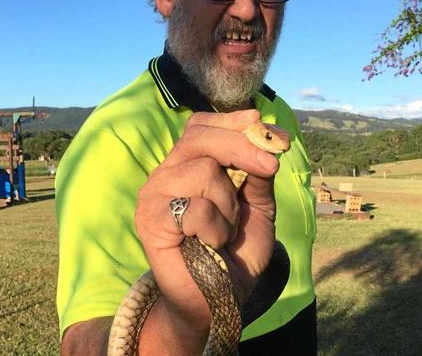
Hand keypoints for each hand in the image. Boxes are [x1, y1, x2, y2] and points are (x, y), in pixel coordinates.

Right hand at [135, 109, 279, 330]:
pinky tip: (209, 244)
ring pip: (204, 171)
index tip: (262, 127)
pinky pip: (195, 208)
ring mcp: (154, 195)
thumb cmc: (234, 253)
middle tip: (271, 168)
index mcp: (187, 166)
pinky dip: (216, 229)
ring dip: (229, 205)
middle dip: (242, 148)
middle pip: (199, 137)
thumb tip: (266, 143)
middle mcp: (166, 173)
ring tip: (223, 231)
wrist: (216, 300)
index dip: (231, 121)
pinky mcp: (150, 220)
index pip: (200, 126)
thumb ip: (259, 176)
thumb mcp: (258, 209)